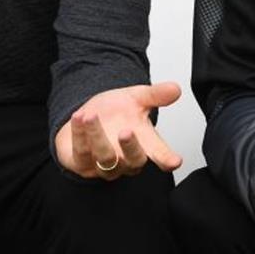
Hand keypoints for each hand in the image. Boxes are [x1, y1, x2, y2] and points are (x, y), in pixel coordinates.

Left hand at [55, 81, 182, 179]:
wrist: (88, 115)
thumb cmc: (117, 112)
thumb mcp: (138, 98)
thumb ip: (156, 95)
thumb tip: (175, 88)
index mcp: (145, 144)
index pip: (160, 155)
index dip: (167, 159)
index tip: (175, 160)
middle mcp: (126, 159)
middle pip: (134, 161)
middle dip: (130, 148)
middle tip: (126, 131)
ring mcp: (104, 165)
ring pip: (105, 159)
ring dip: (98, 137)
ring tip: (91, 116)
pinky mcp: (81, 164)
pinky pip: (80, 153)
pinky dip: (79, 134)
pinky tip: (79, 117)